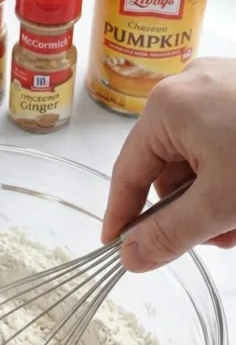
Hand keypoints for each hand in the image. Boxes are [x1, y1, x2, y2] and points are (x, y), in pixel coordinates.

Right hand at [102, 57, 235, 270]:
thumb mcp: (220, 204)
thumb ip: (169, 236)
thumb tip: (131, 257)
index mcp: (168, 107)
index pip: (129, 172)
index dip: (123, 216)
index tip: (120, 249)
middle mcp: (191, 88)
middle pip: (168, 168)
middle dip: (192, 210)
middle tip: (219, 237)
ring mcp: (224, 87)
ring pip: (202, 161)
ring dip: (218, 200)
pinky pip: (225, 145)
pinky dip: (235, 178)